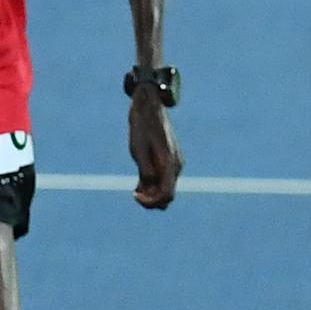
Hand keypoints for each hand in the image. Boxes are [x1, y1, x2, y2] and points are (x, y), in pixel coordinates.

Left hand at [128, 86, 182, 209]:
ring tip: (135, 190)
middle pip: (167, 195)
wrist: (149, 107)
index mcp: (169, 164)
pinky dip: (152, 186)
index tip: (135, 195)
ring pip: (165, 188)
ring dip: (152, 194)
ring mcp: (173, 163)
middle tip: (134, 193)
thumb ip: (145, 170)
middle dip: (152, 200)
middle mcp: (175, 166)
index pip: (167, 195)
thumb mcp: (138, 149)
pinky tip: (139, 185)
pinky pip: (163, 179)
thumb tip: (148, 189)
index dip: (151, 202)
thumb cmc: (142, 127)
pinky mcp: (168, 160)